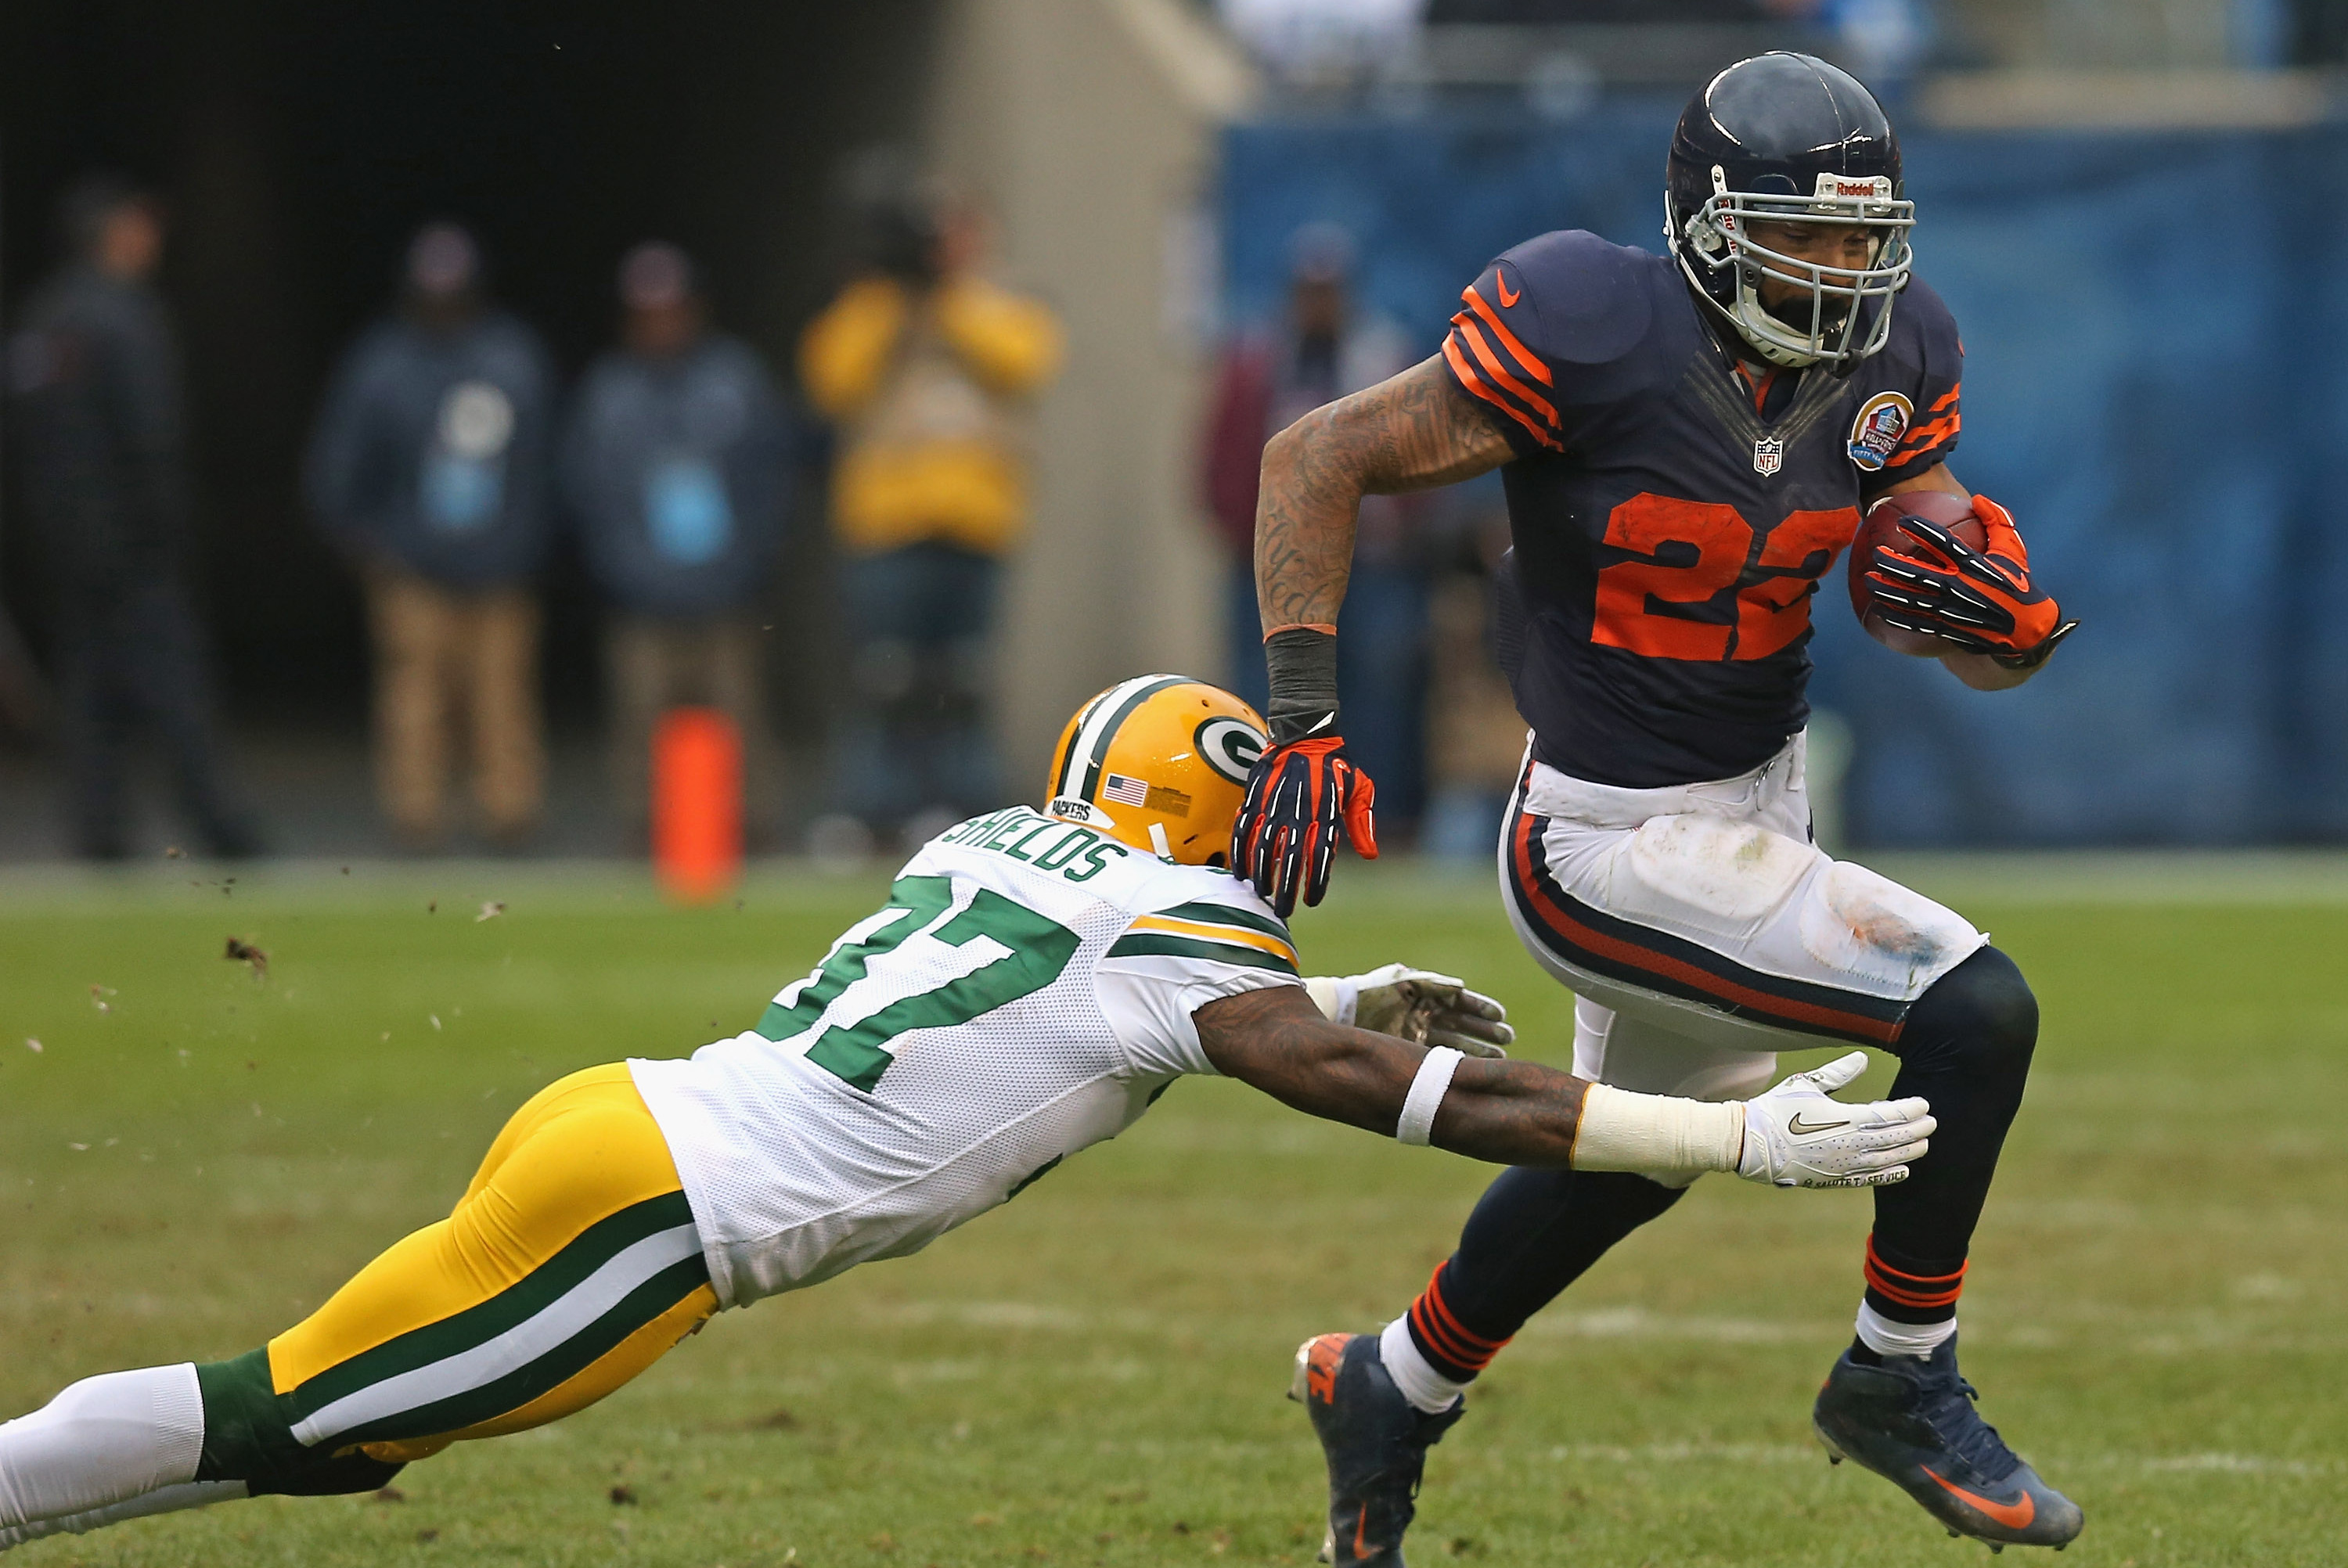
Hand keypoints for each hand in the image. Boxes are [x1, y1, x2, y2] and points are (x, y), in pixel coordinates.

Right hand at [1231, 737, 1375, 918]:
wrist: (1303, 732)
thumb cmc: (1336, 764)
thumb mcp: (1360, 787)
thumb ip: (1362, 822)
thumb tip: (1370, 855)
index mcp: (1325, 813)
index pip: (1319, 858)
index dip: (1314, 883)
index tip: (1311, 900)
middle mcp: (1298, 813)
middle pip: (1290, 861)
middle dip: (1285, 890)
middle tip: (1283, 910)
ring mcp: (1273, 806)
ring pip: (1263, 850)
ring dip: (1261, 876)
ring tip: (1262, 894)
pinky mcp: (1254, 799)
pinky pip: (1242, 831)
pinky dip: (1239, 853)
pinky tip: (1239, 872)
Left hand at [1306, 963, 1513, 1055]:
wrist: (1341, 1012)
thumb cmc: (1373, 991)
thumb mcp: (1403, 982)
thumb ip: (1432, 984)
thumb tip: (1461, 986)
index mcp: (1428, 996)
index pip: (1462, 1003)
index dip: (1482, 1009)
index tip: (1502, 1016)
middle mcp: (1427, 1016)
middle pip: (1464, 1025)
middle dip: (1487, 1032)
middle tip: (1509, 1039)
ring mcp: (1420, 1034)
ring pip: (1457, 1044)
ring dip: (1478, 1050)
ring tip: (1501, 1058)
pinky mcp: (1410, 1051)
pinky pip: (1439, 1059)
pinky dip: (1456, 1064)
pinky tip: (1473, 1070)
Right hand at [1736, 1052, 1933, 1188]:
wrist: (1753, 1143)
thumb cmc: (1778, 1108)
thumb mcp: (1806, 1084)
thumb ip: (1838, 1074)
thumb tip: (1863, 1059)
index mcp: (1845, 1117)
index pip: (1889, 1114)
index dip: (1910, 1109)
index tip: (1924, 1104)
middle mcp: (1850, 1144)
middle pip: (1894, 1138)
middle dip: (1916, 1130)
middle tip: (1933, 1123)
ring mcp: (1843, 1164)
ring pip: (1887, 1159)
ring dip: (1909, 1152)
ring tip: (1924, 1145)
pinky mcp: (1834, 1179)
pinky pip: (1870, 1179)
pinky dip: (1889, 1175)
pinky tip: (1903, 1171)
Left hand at [1864, 495, 2076, 668]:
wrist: (2028, 629)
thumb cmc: (2020, 583)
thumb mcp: (2014, 550)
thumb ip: (1997, 521)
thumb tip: (1977, 498)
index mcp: (1975, 565)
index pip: (1943, 543)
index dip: (1921, 530)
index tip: (1903, 521)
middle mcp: (1960, 587)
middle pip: (1917, 574)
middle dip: (1892, 564)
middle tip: (1875, 554)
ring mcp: (1951, 610)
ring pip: (1911, 600)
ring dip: (1886, 590)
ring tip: (1867, 580)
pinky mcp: (1948, 628)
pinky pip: (1916, 623)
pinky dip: (1897, 617)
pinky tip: (1879, 610)